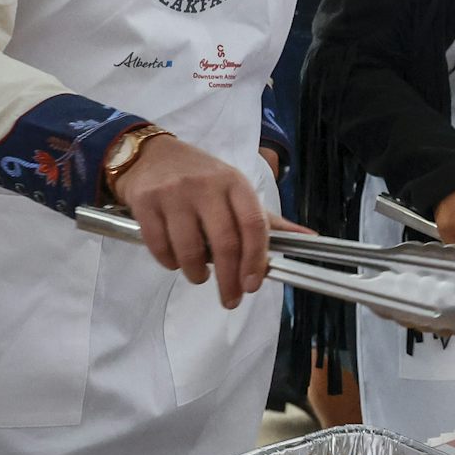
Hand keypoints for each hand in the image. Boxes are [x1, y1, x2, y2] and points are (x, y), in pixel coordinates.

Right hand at [112, 135, 280, 308]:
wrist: (149, 155)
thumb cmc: (200, 176)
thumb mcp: (235, 189)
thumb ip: (266, 218)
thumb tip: (308, 239)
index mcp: (235, 183)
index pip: (253, 224)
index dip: (256, 259)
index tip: (253, 285)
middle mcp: (206, 186)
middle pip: (224, 242)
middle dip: (229, 278)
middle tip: (230, 299)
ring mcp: (174, 194)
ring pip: (190, 249)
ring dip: (197, 274)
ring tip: (199, 277)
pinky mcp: (145, 203)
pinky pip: (159, 246)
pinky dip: (170, 263)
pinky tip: (176, 262)